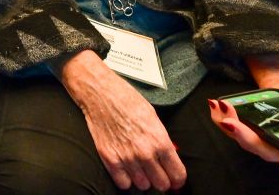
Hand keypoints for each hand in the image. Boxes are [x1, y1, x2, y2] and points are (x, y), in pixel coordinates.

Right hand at [60, 50, 186, 190]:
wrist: (101, 93)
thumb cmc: (126, 100)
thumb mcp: (154, 117)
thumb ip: (163, 140)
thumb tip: (170, 158)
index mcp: (160, 140)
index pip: (177, 175)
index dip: (178, 179)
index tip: (175, 179)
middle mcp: (145, 153)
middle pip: (161, 184)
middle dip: (162, 179)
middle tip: (157, 172)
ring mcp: (126, 158)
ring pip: (143, 186)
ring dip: (143, 179)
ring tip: (140, 167)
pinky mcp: (110, 159)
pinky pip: (123, 183)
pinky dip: (126, 179)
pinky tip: (126, 168)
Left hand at [209, 55, 278, 170]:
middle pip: (265, 149)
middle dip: (248, 137)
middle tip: (232, 123)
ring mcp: (264, 138)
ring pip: (247, 139)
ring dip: (231, 126)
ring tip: (220, 107)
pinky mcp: (251, 130)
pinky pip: (235, 128)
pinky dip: (223, 118)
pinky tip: (215, 104)